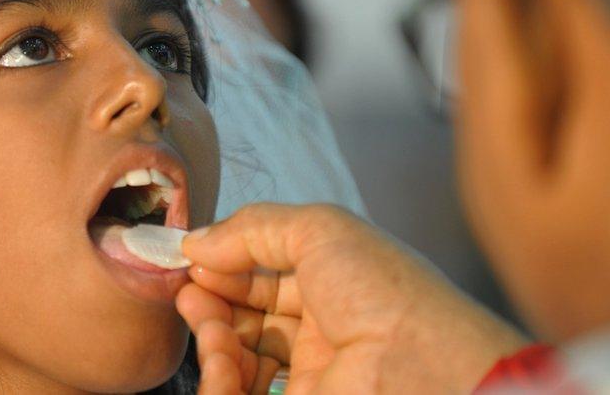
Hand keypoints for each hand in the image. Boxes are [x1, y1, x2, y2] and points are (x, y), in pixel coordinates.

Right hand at [177, 203, 527, 393]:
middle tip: (189, 294)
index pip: (261, 275)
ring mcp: (306, 375)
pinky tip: (221, 360)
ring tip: (209, 328)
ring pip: (235, 359)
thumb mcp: (319, 230)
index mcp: (330, 284)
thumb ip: (252, 229)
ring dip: (210, 340)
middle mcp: (317, 330)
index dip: (223, 266)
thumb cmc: (381, 291)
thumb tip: (194, 242)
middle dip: (208, 302)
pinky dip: (217, 380)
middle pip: (242, 316)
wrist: (420, 367)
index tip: (188, 260)